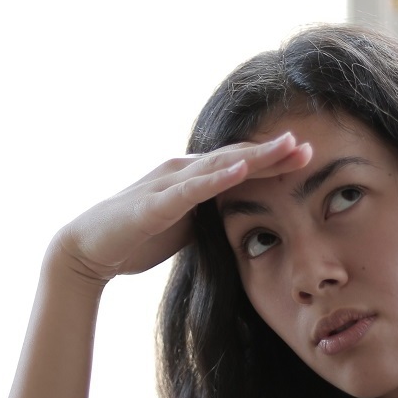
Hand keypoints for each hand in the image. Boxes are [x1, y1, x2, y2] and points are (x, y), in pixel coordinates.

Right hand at [54, 133, 311, 285]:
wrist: (87, 250)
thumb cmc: (134, 237)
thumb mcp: (183, 227)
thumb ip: (209, 217)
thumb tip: (240, 221)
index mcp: (190, 178)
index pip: (238, 165)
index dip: (273, 161)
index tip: (309, 158)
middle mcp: (181, 171)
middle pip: (235, 158)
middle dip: (273, 153)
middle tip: (310, 146)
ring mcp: (168, 184)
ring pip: (218, 166)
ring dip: (254, 156)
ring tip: (286, 147)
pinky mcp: (155, 204)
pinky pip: (191, 189)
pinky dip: (217, 179)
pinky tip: (241, 170)